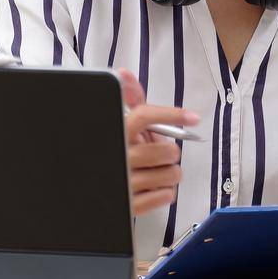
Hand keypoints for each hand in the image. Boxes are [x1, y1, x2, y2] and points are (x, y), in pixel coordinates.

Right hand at [117, 69, 198, 215]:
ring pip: (171, 175)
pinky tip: (156, 187)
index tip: (192, 117)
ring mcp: (124, 182)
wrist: (85, 186)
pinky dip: (166, 191)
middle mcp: (118, 156)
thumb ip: (128, 101)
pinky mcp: (130, 205)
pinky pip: (165, 196)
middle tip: (162, 152)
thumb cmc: (113, 150)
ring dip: (171, 173)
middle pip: (166, 151)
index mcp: (116, 132)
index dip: (172, 115)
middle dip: (171, 152)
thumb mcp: (119, 124)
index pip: (144, 117)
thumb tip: (123, 73)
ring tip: (159, 171)